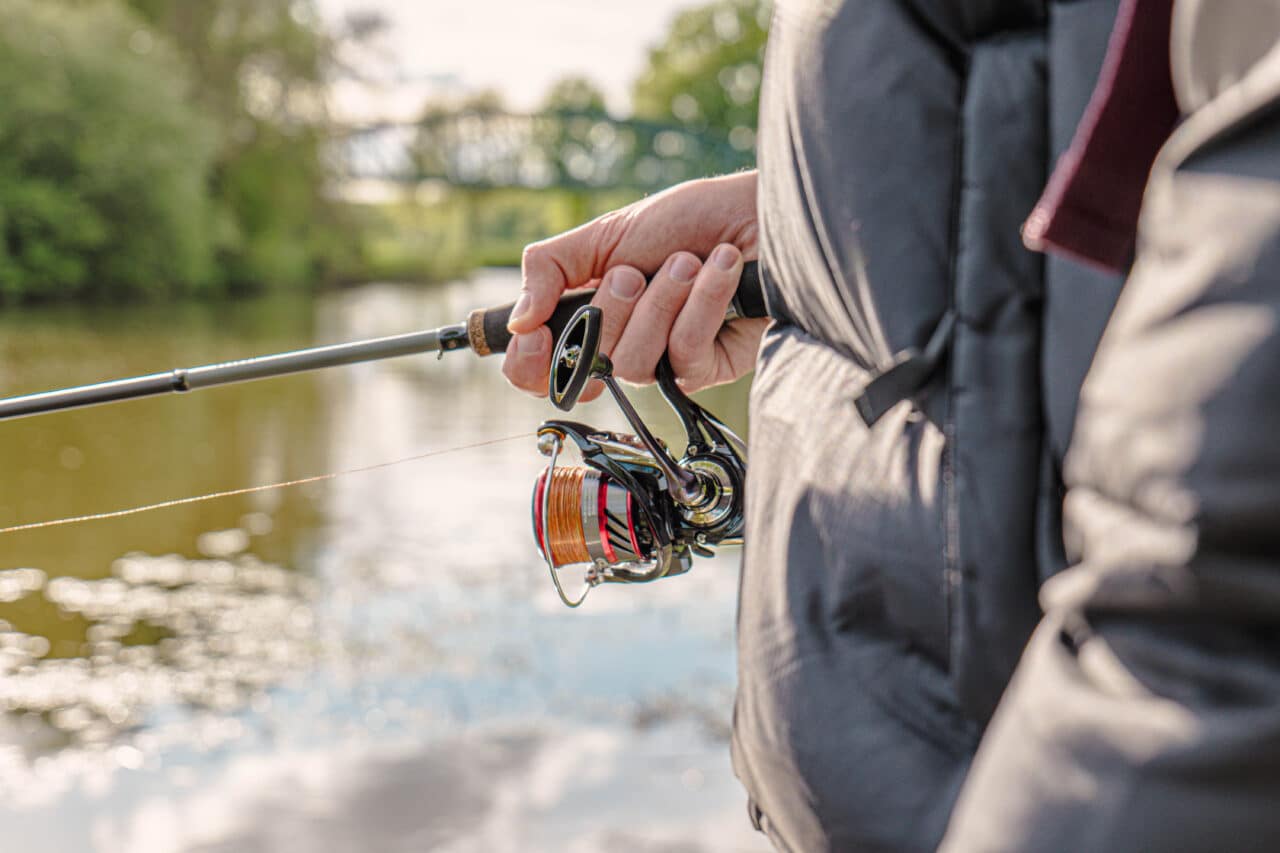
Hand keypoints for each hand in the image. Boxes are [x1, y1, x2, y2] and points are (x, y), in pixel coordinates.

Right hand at [502, 171, 767, 398]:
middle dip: (608, 310)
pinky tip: (721, 268)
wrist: (757, 215)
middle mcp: (622, 344)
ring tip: (688, 261)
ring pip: (632, 362)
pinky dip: (700, 303)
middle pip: (584, 366)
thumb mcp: (606, 232)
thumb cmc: (689, 219)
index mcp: (590, 316)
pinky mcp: (707, 368)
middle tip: (635, 270)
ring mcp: (663, 361)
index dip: (529, 364)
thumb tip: (518, 320)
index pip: (541, 370)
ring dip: (661, 301)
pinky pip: (682, 354)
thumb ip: (549, 269)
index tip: (534, 334)